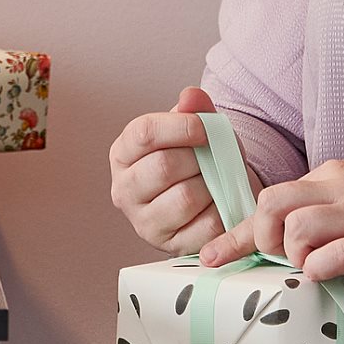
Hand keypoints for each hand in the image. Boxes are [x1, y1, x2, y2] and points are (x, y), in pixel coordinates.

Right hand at [109, 85, 264, 254]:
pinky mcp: (169, 246)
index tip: (205, 127)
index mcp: (123, 154)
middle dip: (198, 159)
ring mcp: (144, 223)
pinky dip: (220, 211)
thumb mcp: (194, 130)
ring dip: (210, 185)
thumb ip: (193, 110)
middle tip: (213, 158)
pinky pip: (203, 226)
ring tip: (216, 179)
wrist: (208, 198)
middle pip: (164, 167)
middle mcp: (124, 190)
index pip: (145, 133)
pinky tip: (220, 202)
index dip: (181, 127)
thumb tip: (191, 97)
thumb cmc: (196, 160)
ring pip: (184, 198)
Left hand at [198, 159, 343, 290]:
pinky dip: (320, 268)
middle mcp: (342, 189)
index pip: (269, 197)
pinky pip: (336, 254)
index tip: (211, 258)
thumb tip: (245, 242)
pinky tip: (322, 275)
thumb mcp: (335, 212)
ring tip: (309, 267)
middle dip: (266, 239)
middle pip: (275, 204)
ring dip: (293, 256)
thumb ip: (299, 218)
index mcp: (327, 177)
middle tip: (280, 259)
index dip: (238, 233)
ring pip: (300, 227)